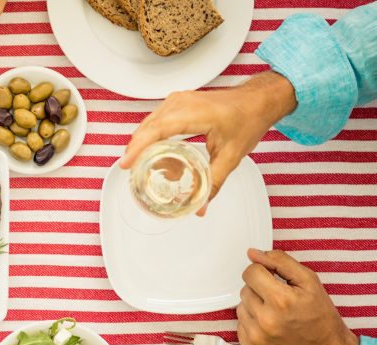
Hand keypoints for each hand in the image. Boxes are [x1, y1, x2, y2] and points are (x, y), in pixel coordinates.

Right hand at [120, 71, 295, 214]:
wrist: (257, 100)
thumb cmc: (247, 119)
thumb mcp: (232, 156)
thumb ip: (214, 182)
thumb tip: (201, 205)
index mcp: (196, 113)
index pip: (158, 129)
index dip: (139, 147)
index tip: (127, 162)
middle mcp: (183, 103)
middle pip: (148, 126)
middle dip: (135, 148)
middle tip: (129, 170)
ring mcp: (179, 100)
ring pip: (149, 121)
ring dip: (140, 141)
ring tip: (136, 162)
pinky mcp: (178, 102)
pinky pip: (156, 118)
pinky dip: (149, 134)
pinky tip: (148, 148)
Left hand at [237, 248, 359, 344]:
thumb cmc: (321, 317)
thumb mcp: (309, 282)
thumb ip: (280, 262)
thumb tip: (253, 253)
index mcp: (280, 301)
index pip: (250, 272)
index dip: (262, 271)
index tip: (272, 277)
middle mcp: (265, 321)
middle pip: (245, 289)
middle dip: (260, 290)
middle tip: (280, 300)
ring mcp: (256, 338)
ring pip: (241, 307)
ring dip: (255, 306)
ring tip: (276, 314)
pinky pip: (240, 325)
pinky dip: (252, 323)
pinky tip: (270, 327)